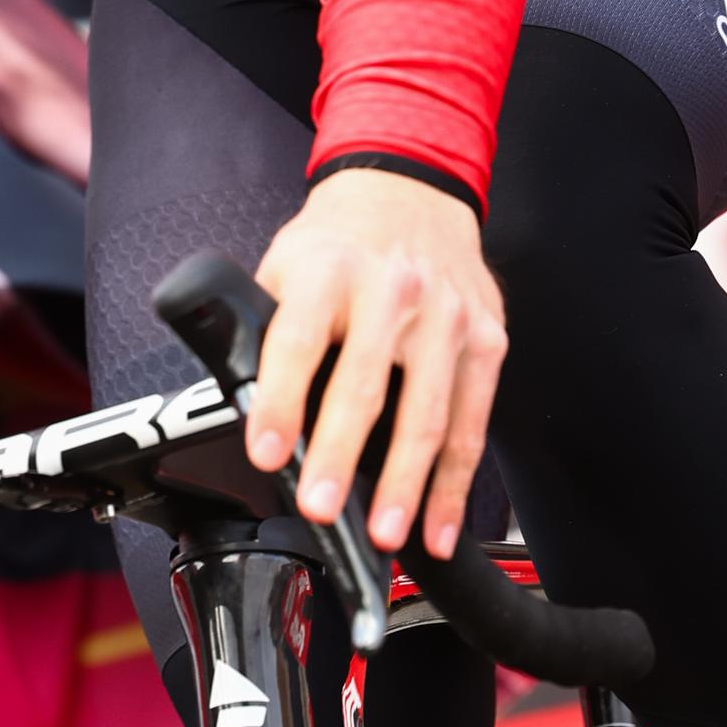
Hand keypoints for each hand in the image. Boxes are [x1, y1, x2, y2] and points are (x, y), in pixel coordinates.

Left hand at [247, 172, 506, 561]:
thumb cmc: (338, 243)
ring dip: (407, 485)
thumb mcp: (283, 263)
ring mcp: (447, 316)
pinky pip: (472, 423)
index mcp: (328, 270)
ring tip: (386, 535)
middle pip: (366, 385)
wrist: (410, 191)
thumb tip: (239, 410)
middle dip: (342, 455)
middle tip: (321, 508)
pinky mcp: (487, 341)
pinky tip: (438, 524)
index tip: (268, 453)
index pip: (298, 340)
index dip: (281, 401)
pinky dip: (455, 482)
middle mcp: (392, 290)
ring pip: (429, 414)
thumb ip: (264, 329)